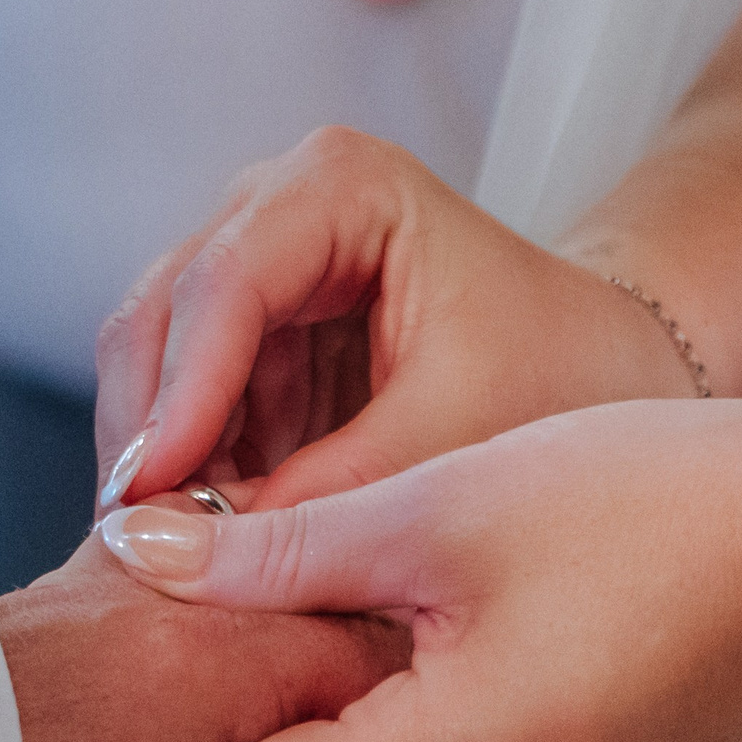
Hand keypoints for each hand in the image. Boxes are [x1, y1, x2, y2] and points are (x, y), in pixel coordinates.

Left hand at [0, 502, 424, 741]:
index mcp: (212, 660)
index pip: (374, 663)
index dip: (400, 731)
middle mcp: (171, 597)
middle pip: (318, 623)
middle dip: (345, 701)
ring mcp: (117, 581)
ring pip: (254, 604)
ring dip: (275, 673)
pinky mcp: (72, 593)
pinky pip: (189, 594)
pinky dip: (212, 644)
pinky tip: (196, 712)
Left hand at [92, 400, 741, 741]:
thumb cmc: (668, 502)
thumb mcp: (445, 505)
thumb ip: (280, 554)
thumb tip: (143, 561)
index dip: (211, 716)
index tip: (219, 625)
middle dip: (303, 700)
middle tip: (331, 571)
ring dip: (390, 702)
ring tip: (441, 582)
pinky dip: (468, 720)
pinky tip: (519, 621)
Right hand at [93, 128, 700, 515]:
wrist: (606, 372)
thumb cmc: (560, 376)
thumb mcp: (460, 437)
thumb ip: (338, 490)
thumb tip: (212, 551)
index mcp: (342, 183)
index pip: (227, 283)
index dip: (181, 394)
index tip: (149, 494)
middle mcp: (277, 203)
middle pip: (163, 314)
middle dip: (147, 431)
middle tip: (134, 542)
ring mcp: (255, 263)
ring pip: (155, 362)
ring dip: (157, 460)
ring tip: (170, 558)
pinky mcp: (253, 334)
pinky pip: (186, 404)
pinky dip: (188, 472)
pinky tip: (201, 543)